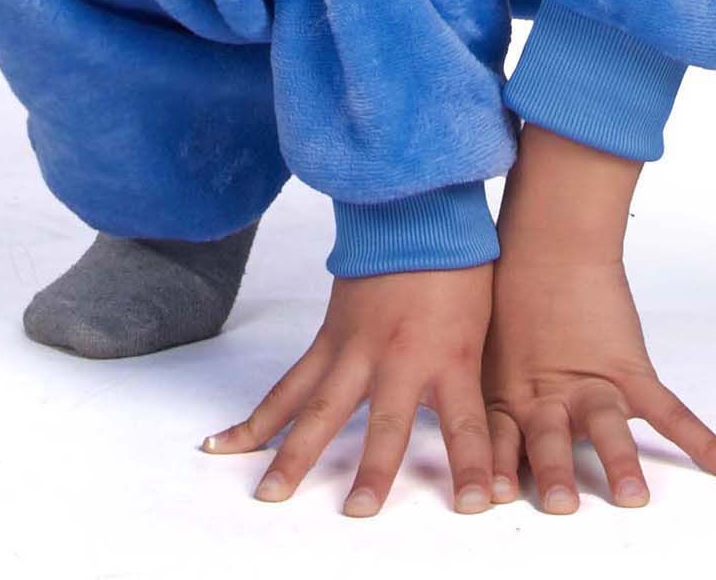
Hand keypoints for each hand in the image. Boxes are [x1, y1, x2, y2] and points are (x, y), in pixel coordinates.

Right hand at [201, 263, 496, 516]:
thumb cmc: (459, 263)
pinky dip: (256, 418)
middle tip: (359, 511)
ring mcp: (358, 349)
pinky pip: (288, 387)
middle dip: (375, 471)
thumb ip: (473, 377)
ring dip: (294, 455)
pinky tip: (224, 444)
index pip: (467, 424)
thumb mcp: (481, 323)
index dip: (473, 467)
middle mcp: (401, 358)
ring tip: (271, 495)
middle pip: (386, 425)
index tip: (477, 504)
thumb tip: (491, 426)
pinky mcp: (329, 340)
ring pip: (321, 410)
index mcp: (450, 355)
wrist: (416, 205)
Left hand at [482, 246, 715, 511]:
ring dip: (619, 463)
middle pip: (552, 443)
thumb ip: (472, 388)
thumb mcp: (479, 347)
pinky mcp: (630, 370)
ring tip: (633, 495)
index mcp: (509, 399)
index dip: (495, 470)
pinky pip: (671, 412)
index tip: (489, 497)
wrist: (551, 240)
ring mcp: (593, 385)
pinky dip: (705, 442)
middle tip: (559, 503)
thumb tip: (446, 410)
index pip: (500, 445)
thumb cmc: (509, 287)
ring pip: (608, 429)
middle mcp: (551, 400)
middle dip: (554, 472)